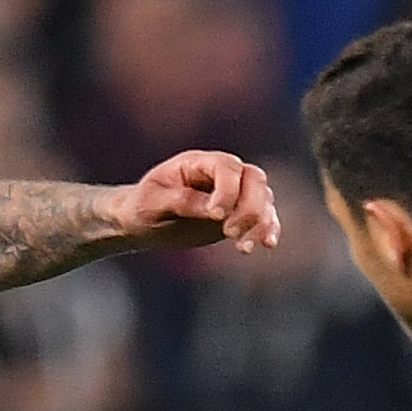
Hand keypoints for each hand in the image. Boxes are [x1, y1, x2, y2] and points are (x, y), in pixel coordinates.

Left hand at [114, 151, 280, 256]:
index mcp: (198, 162)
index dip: (227, 191)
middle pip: (253, 179)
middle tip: (229, 233)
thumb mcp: (152, 203)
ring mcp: (234, 192)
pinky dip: (268, 229)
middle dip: (249, 207)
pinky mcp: (239, 213)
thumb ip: (181, 202)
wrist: (144, 221)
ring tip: (244, 248)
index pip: (226, 169)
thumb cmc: (143, 206)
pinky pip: (264, 216)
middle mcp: (221, 173)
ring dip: (260, 222)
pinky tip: (266, 245)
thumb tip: (212, 210)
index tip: (216, 216)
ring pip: (263, 197)